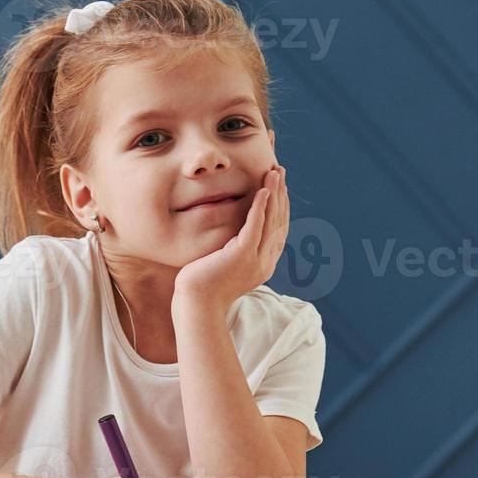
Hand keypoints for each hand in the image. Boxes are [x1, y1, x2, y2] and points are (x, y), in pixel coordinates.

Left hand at [173, 165, 288, 314]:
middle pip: (279, 222)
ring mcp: (256, 260)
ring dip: (274, 194)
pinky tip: (263, 190)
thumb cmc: (204, 287)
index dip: (281, 206)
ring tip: (275, 172)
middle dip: (281, 194)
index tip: (279, 186)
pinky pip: (255, 226)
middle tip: (280, 171)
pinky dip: (261, 207)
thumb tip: (234, 238)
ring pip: (271, 221)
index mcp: (264, 265)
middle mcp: (265, 263)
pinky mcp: (241, 255)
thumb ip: (236, 252)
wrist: (196, 305)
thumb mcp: (226, 267)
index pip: (278, 230)